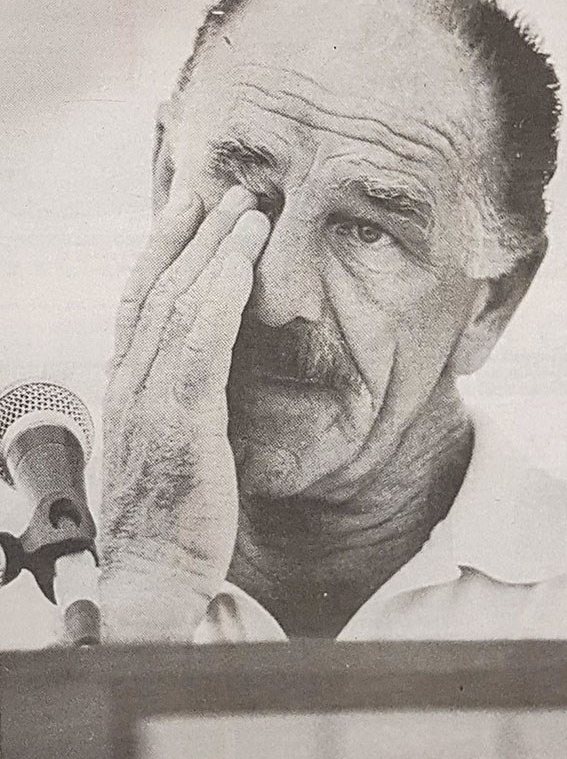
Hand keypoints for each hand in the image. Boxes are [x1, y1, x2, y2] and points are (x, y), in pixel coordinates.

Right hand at [99, 186, 268, 641]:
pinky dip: (219, 297)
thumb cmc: (170, 510)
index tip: (191, 207)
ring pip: (179, 304)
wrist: (155, 570)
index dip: (165, 246)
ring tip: (247, 208)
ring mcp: (151, 399)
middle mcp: (131, 381)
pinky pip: (200, 346)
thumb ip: (178, 393)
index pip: (141, 298)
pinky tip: (242, 262)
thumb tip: (206, 360)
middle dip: (195, 232)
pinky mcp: (181, 423)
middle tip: (227, 188)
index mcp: (128, 383)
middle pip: (159, 287)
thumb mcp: (167, 439)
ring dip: (214, 250)